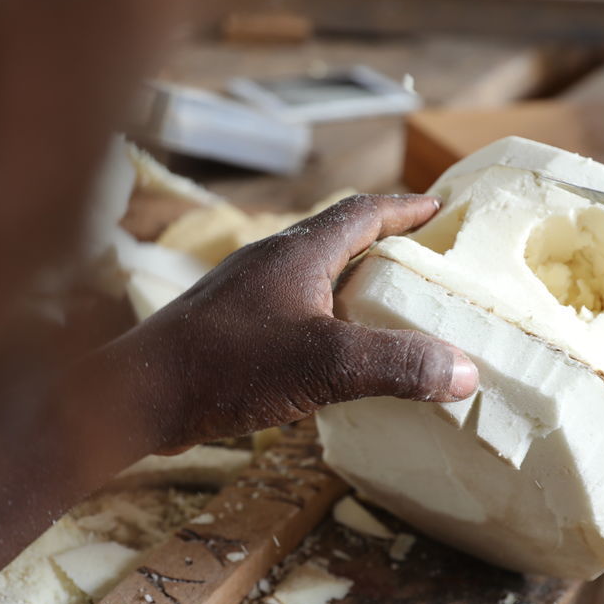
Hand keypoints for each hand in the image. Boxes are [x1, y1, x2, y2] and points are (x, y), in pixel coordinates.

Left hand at [114, 194, 477, 448]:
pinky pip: (289, 313)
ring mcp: (243, 295)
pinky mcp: (227, 329)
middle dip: (382, 247)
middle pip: (336, 241)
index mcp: (296, 253)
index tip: (438, 208)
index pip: (361, 212)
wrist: (139, 395)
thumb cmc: (227, 365)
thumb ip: (396, 364)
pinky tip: (328, 360)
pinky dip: (321, 324)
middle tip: (421, 264)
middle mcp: (269, 264)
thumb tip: (465, 371)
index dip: (404, 209)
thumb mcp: (325, 363)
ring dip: (350, 289)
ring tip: (385, 315)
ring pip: (310, 280)